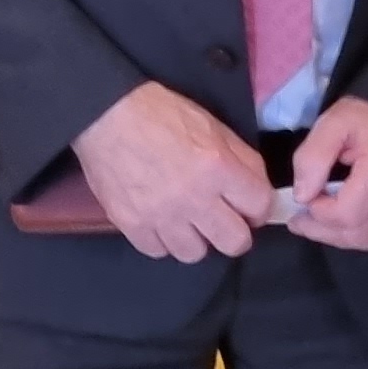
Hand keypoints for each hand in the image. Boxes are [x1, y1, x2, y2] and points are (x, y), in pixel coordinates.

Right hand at [62, 83, 275, 262]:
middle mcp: (193, 197)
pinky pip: (158, 251)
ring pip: (195, 254)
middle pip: (234, 242)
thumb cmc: (163, 114)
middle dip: (236, 233)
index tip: (250, 207)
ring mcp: (161, 215)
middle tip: (224, 220)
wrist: (108, 114)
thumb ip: (242, 160)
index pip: (259, 206)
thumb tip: (258, 191)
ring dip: (196, 239)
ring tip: (188, 221)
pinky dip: (162, 240)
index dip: (260, 208)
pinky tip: (161, 221)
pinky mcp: (131, 224)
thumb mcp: (214, 127)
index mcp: (218, 167)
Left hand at [289, 97, 367, 251]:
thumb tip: (303, 196)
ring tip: (317, 220)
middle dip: (322, 230)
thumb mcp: (331, 123)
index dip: (318, 213)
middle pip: (356, 232)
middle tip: (300, 219)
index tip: (304, 198)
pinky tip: (341, 219)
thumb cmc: (366, 117)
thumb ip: (311, 158)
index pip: (346, 213)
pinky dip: (355, 232)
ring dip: (337, 235)